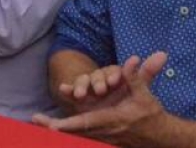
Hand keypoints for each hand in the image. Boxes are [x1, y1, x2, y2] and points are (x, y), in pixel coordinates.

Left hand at [32, 52, 169, 142]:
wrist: (158, 136)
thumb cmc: (150, 113)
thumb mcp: (145, 94)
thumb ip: (138, 76)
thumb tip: (134, 59)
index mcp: (113, 119)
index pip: (87, 122)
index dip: (70, 123)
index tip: (53, 125)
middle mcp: (104, 130)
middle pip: (76, 131)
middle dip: (56, 126)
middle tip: (37, 120)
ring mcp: (102, 136)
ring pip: (76, 134)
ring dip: (58, 128)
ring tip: (38, 121)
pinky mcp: (101, 136)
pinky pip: (80, 134)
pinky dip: (67, 130)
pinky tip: (51, 126)